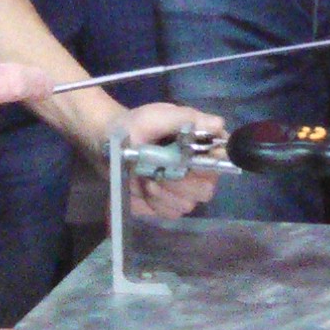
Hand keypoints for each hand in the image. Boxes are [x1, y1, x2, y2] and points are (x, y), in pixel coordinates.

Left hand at [106, 100, 222, 219]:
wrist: (108, 141)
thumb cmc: (137, 125)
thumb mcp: (159, 117)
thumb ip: (187, 119)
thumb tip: (217, 124)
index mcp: (204, 148)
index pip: (222, 162)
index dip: (207, 166)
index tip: (185, 162)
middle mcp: (200, 172)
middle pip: (205, 191)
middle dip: (180, 184)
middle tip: (158, 172)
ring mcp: (184, 192)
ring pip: (186, 205)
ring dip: (163, 194)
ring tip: (145, 178)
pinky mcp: (166, 205)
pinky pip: (167, 213)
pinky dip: (152, 203)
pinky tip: (141, 188)